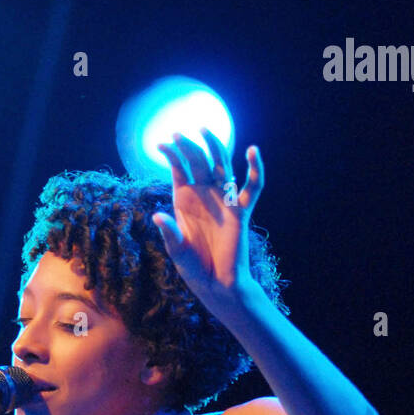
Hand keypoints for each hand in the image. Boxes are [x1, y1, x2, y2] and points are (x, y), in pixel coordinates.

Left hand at [152, 129, 263, 315]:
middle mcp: (204, 195)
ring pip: (221, 165)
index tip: (160, 144)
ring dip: (213, 146)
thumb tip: (158, 215)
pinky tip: (253, 151)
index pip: (178, 170)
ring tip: (203, 129)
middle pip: (198, 162)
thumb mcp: (177, 250)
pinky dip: (255, 169)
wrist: (215, 284)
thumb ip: (170, 232)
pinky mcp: (240, 210)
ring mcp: (223, 200)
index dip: (171, 156)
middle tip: (177, 133)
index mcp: (185, 200)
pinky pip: (251, 187)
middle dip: (188, 147)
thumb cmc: (194, 268)